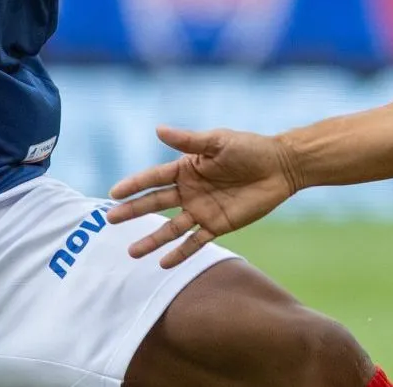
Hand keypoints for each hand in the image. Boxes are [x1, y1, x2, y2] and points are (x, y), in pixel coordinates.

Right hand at [106, 125, 300, 268]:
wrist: (281, 168)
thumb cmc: (249, 148)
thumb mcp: (218, 141)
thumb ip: (189, 140)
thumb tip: (158, 129)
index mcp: (186, 168)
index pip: (153, 178)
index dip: (134, 185)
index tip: (113, 193)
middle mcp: (190, 190)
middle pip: (156, 204)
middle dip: (133, 212)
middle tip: (111, 219)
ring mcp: (202, 210)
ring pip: (171, 228)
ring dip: (152, 240)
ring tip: (131, 252)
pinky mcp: (218, 226)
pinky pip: (195, 242)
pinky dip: (180, 253)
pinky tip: (163, 263)